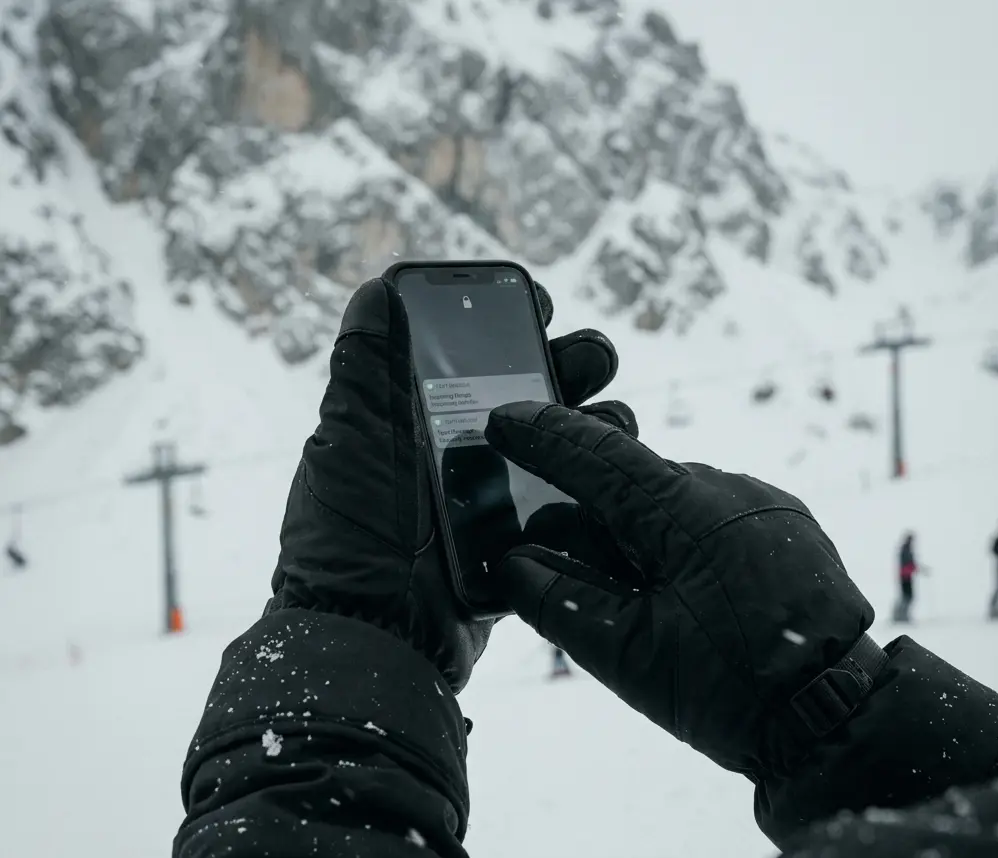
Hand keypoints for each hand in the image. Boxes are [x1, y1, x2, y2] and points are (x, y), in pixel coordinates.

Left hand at [266, 278, 626, 692]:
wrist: (372, 636)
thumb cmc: (352, 532)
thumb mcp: (349, 438)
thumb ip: (364, 365)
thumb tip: (380, 287)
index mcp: (420, 419)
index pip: (474, 355)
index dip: (512, 323)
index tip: (542, 305)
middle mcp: (460, 453)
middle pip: (532, 393)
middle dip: (571, 365)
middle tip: (593, 360)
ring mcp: (494, 500)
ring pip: (563, 446)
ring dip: (597, 424)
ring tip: (615, 422)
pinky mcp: (523, 544)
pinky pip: (573, 504)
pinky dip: (600, 483)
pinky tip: (621, 472)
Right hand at [485, 402, 881, 776]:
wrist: (839, 719)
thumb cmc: (734, 693)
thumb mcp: (629, 658)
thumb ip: (560, 604)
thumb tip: (512, 563)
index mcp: (687, 513)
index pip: (598, 457)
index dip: (543, 437)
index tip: (501, 418)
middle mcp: (727, 491)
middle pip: (631, 477)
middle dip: (581, 498)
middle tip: (539, 526)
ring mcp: (761, 505)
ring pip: (669, 498)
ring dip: (628, 525)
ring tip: (607, 577)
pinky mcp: (781, 526)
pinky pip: (706, 514)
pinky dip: (670, 536)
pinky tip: (662, 581)